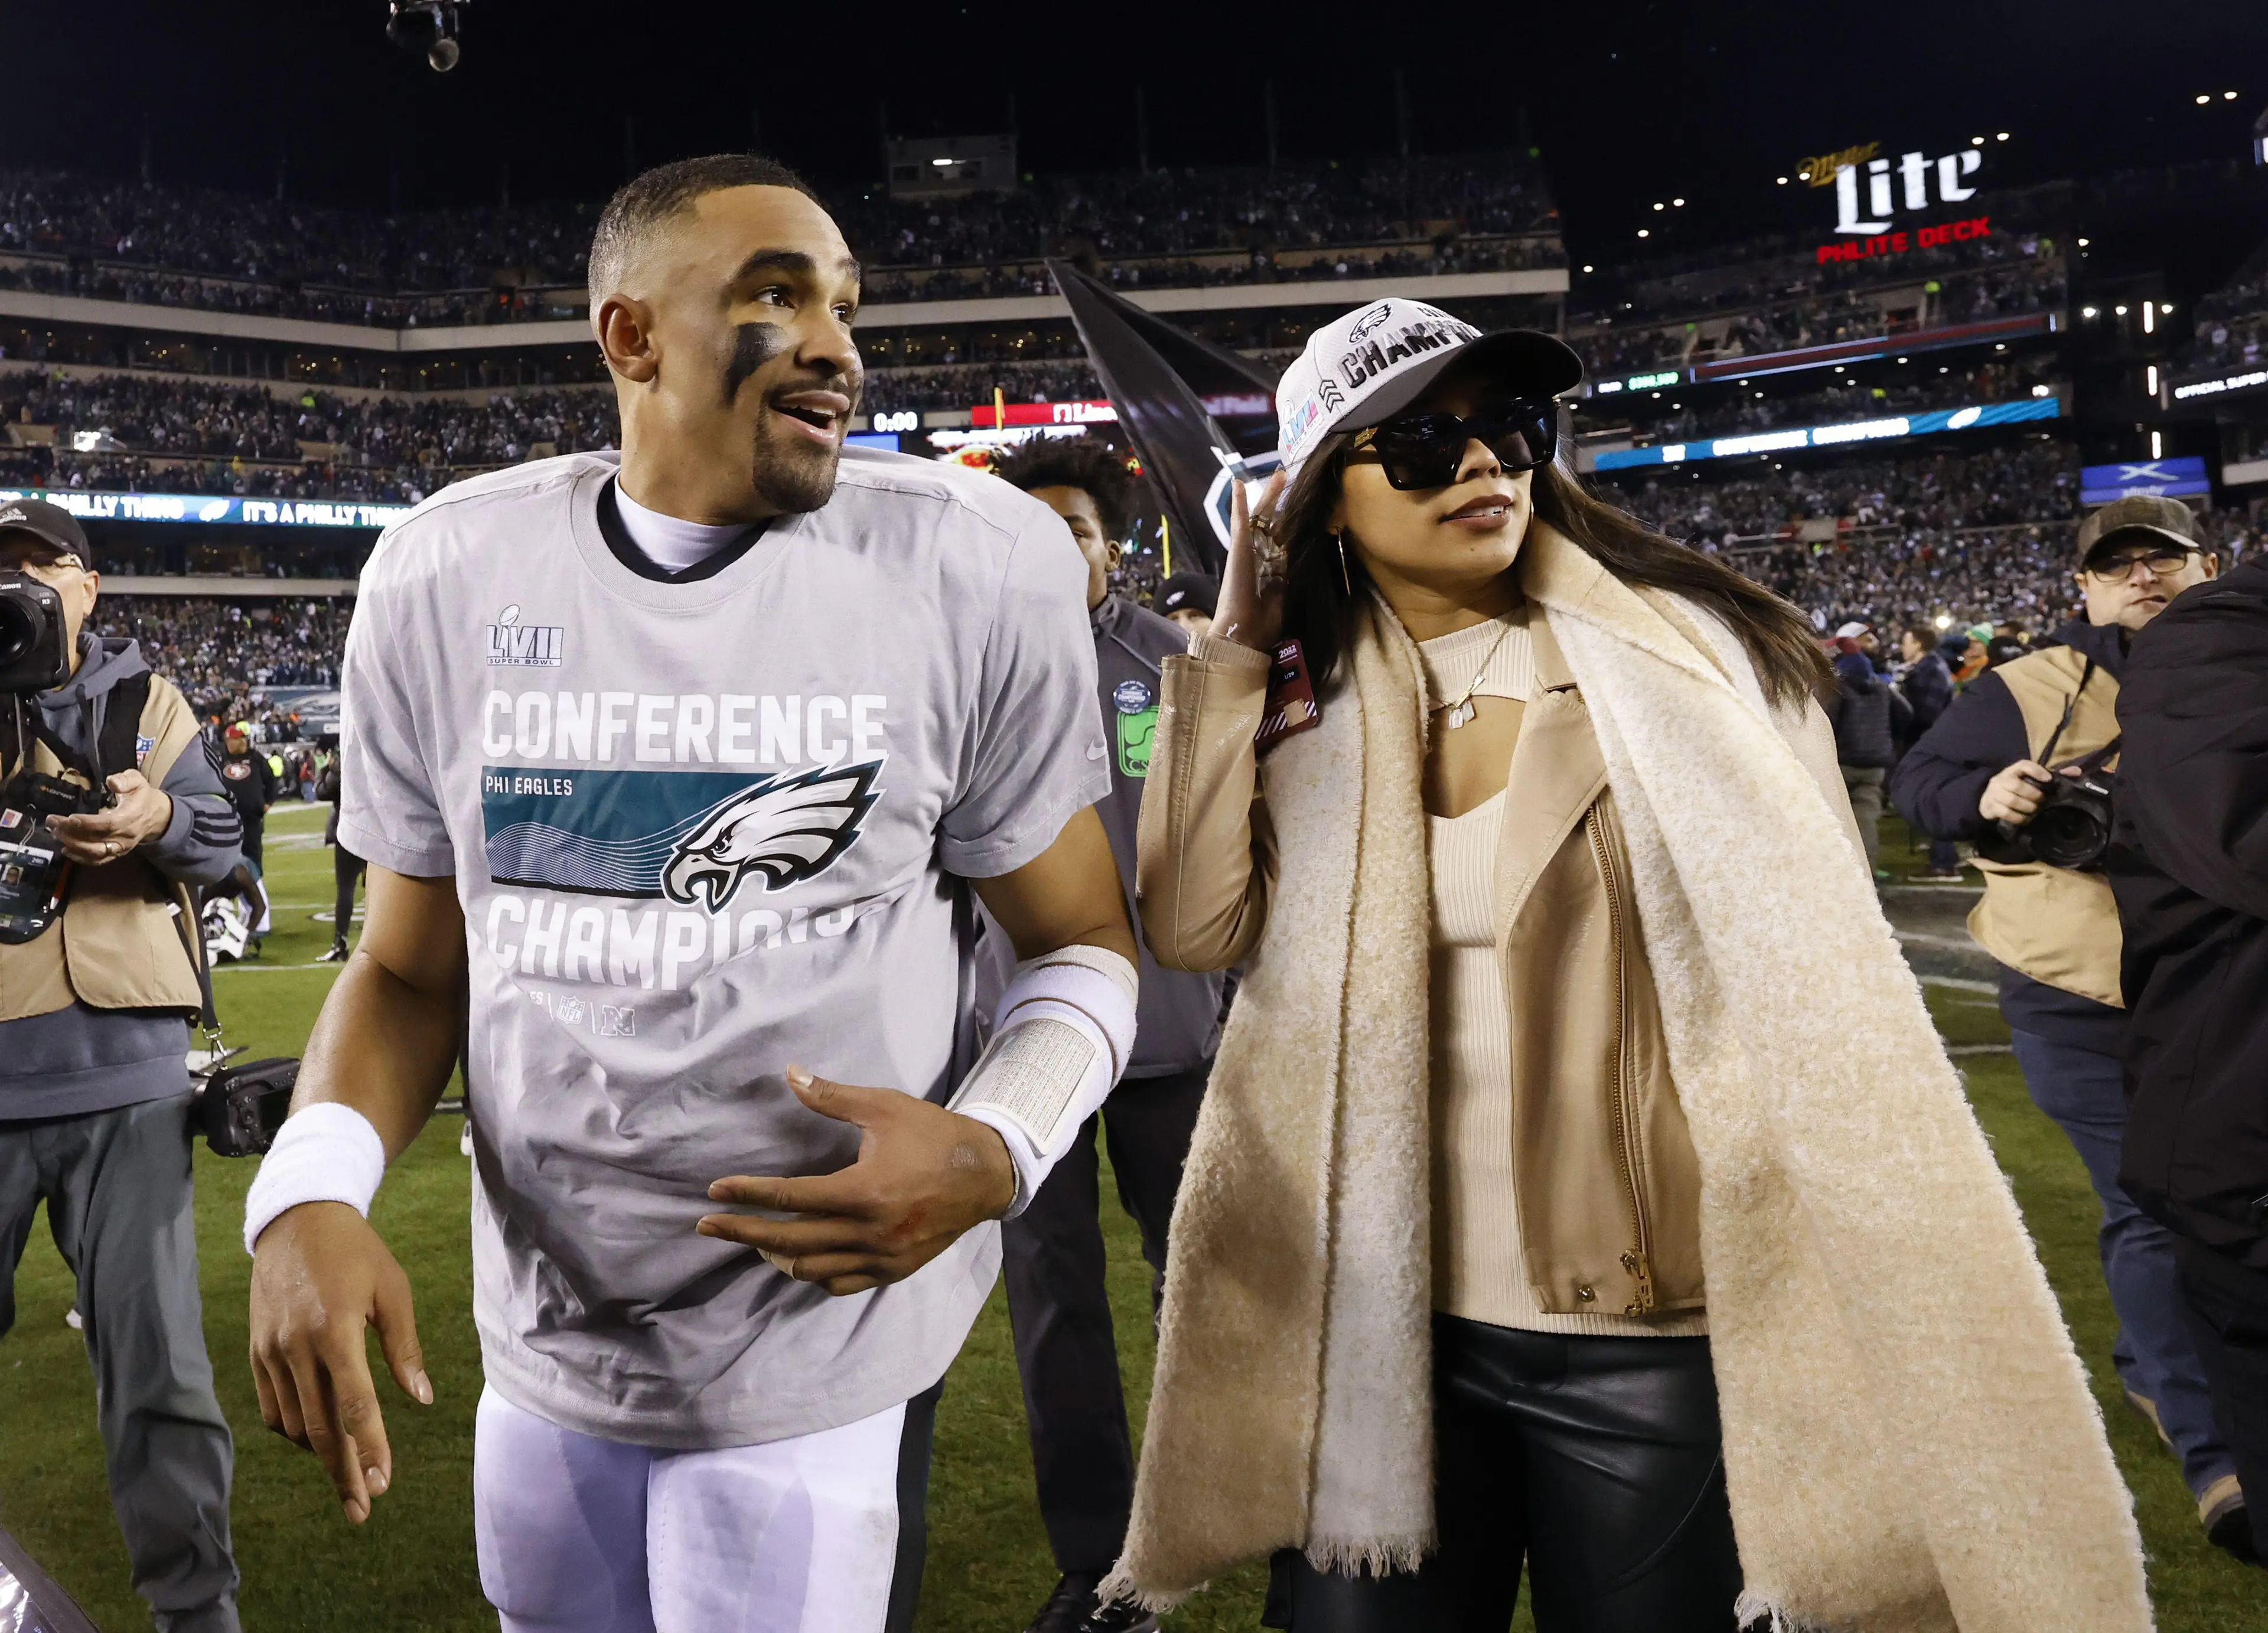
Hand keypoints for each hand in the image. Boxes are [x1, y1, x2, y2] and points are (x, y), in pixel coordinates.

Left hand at [48, 770, 171, 864]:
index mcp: (131, 818)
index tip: (70, 818)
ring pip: (95, 852)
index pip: (109, 824)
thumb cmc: (142, 796)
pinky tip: (65, 849)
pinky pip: (98, 860)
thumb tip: (111, 782)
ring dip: (72, 845)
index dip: (88, 823)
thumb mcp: (138, 781)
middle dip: (71, 833)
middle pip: (97, 840)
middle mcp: (126, 836)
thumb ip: (125, 779)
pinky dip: (80, 857)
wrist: (157, 816)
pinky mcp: (116, 853)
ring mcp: (121, 847)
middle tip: (52, 822)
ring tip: (55, 833)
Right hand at [248, 1202, 430, 1524]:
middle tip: (364, 1508)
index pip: (355, 1405)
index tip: (383, 1483)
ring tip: (349, 1477)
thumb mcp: (393, 1290)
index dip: (370, 1448)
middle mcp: (296, 1347)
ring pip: (294, 1423)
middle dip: (344, 1472)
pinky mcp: (256, 1352)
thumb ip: (404, 1348)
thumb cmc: (357, 1253)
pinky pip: (273, 1407)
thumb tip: (422, 1399)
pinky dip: (295, 1430)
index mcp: (334, 1331)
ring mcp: (270, 1352)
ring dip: (321, 1454)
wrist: (296, 1221)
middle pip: (321, 1427)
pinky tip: (319, 1439)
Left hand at [699, 1066, 1016, 1295]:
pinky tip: (799, 1258)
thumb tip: (789, 1074)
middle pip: (788, 1240)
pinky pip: (840, 1284)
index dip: (746, 1194)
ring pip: (810, 1269)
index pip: (790, 1198)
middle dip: (742, 1231)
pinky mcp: (893, 1271)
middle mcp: (868, 1232)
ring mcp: (881, 1257)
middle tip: (708, 1225)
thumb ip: (832, 1097)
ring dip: (776, 1254)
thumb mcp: (884, 1108)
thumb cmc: (932, 1135)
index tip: (713, 1192)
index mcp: (863, 1191)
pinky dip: (813, 1273)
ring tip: (753, 1237)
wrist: (986, 1174)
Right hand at [1213, 469, 1287, 652]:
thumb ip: (1291, 577)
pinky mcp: (1238, 549)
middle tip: (1288, 481)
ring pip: (1259, 518)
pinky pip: (1239, 522)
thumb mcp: (1287, 596)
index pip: (1282, 541)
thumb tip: (1303, 559)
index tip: (1300, 511)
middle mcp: (1259, 557)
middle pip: (1271, 524)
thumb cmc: (1264, 623)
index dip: (1290, 524)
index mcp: (1270, 569)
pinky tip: (1238, 483)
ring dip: (1268, 496)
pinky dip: (1239, 504)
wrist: (1243, 633)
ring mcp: (1247, 551)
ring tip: (1279, 475)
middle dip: (1280, 503)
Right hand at [1979, 760, 2052, 825]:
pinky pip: (2006, 813)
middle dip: (2033, 795)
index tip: (2049, 779)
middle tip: (2042, 801)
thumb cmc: (2010, 789)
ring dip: (2027, 807)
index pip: (2022, 765)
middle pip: (2016, 786)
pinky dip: (2020, 817)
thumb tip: (2050, 779)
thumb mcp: (2020, 779)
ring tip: (2035, 810)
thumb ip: (2035, 776)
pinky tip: (2027, 818)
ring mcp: (1992, 794)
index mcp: (2010, 771)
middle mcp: (1999, 780)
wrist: (1989, 800)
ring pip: (2012, 800)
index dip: (2036, 771)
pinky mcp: (1990, 808)